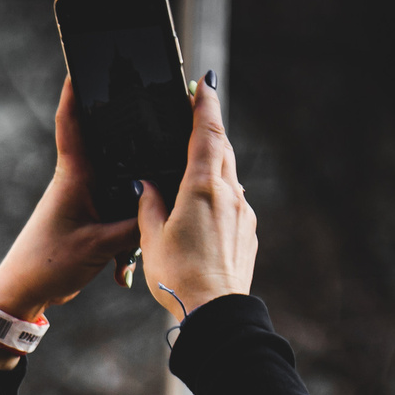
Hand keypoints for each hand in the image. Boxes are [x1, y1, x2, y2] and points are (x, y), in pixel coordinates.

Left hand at [0, 79, 146, 322]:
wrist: (27, 294)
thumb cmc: (48, 263)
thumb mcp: (96, 245)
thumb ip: (133, 226)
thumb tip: (164, 208)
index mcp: (74, 175)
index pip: (73, 122)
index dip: (76, 90)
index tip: (82, 63)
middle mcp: (81, 180)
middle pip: (113, 145)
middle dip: (135, 131)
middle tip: (162, 110)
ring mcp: (89, 199)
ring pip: (124, 183)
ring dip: (139, 195)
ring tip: (164, 184)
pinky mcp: (95, 218)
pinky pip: (123, 213)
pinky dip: (132, 231)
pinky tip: (131, 260)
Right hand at [133, 76, 256, 318]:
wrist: (214, 311)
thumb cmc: (178, 275)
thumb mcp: (152, 238)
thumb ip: (149, 204)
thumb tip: (147, 185)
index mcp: (202, 187)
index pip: (207, 132)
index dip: (205, 104)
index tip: (203, 83)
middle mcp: (229, 193)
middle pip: (222, 149)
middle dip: (209, 130)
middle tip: (195, 115)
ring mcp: (243, 212)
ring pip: (228, 176)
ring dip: (213, 165)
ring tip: (192, 167)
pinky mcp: (247, 232)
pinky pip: (233, 202)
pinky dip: (218, 195)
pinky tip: (201, 211)